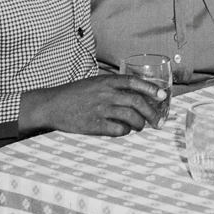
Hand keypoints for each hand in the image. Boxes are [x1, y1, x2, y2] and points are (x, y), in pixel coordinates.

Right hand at [19, 73, 166, 136]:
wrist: (51, 105)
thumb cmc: (74, 94)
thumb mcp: (94, 83)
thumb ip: (112, 86)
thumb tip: (134, 93)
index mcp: (106, 81)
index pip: (134, 82)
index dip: (151, 89)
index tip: (162, 96)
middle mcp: (105, 94)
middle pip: (137, 102)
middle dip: (152, 113)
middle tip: (158, 122)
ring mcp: (100, 109)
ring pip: (131, 117)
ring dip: (140, 124)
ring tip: (139, 127)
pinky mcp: (94, 125)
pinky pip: (118, 130)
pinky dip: (125, 131)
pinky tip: (122, 130)